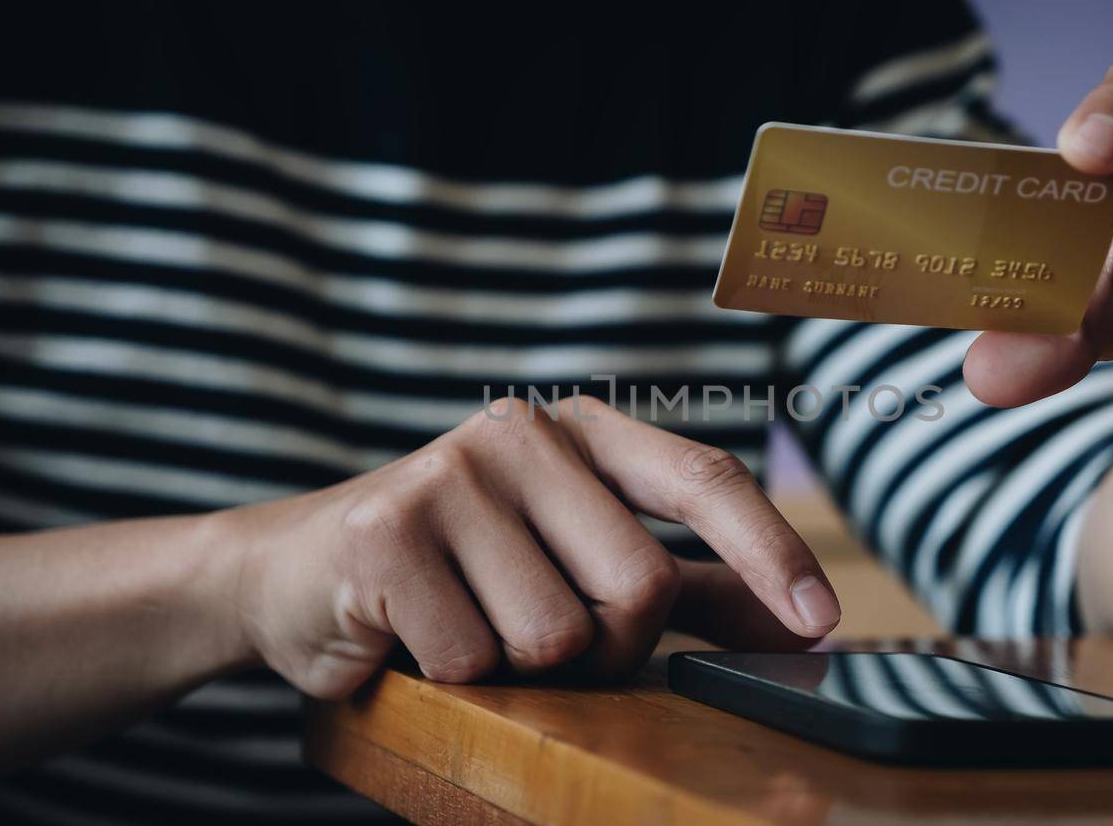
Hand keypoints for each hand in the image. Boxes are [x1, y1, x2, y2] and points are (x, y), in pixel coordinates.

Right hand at [214, 396, 838, 697]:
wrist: (291, 576)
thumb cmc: (456, 573)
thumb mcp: (576, 566)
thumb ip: (686, 586)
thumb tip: (792, 617)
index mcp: (582, 432)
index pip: (705, 480)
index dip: (771, 554)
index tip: (822, 621)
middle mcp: (522, 433)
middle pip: (636, 585)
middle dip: (604, 649)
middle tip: (541, 641)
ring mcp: (450, 474)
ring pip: (554, 638)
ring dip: (521, 671)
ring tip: (471, 632)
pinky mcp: (386, 531)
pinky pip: (472, 659)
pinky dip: (453, 679)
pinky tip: (414, 639)